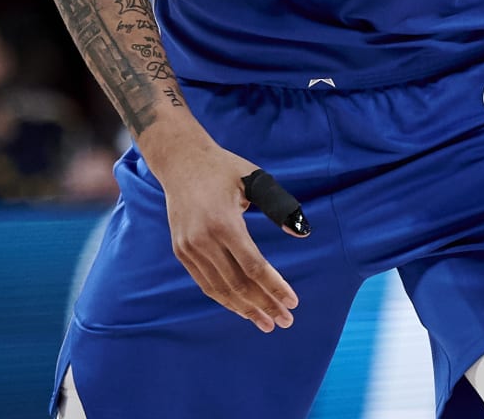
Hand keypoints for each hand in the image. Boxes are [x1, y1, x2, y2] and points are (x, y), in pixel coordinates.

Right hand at [151, 138, 305, 332]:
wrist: (181, 161)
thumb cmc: (225, 169)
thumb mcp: (257, 180)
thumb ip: (280, 207)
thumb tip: (302, 233)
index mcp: (224, 223)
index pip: (254, 266)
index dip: (274, 287)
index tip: (292, 303)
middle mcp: (203, 240)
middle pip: (238, 284)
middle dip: (264, 305)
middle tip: (285, 321)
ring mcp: (188, 248)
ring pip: (220, 289)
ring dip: (245, 309)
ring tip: (266, 322)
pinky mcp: (181, 251)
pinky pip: (205, 283)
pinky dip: (225, 298)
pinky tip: (242, 307)